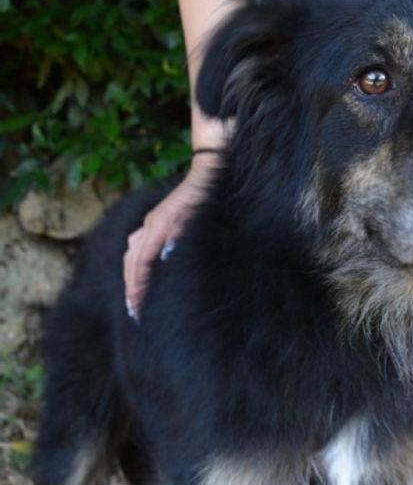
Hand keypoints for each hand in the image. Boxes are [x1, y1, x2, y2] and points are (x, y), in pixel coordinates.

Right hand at [123, 157, 214, 318]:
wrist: (208, 172)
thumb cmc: (206, 199)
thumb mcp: (195, 221)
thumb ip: (178, 237)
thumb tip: (162, 258)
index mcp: (159, 226)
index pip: (141, 263)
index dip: (138, 287)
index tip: (138, 308)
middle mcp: (150, 224)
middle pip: (132, 261)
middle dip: (131, 287)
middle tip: (134, 312)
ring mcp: (151, 222)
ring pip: (132, 253)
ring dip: (131, 277)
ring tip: (133, 299)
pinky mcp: (156, 221)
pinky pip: (138, 245)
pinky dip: (135, 263)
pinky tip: (139, 274)